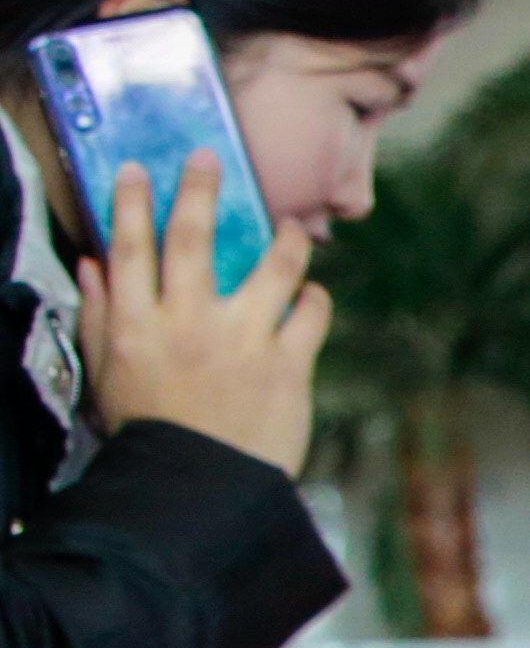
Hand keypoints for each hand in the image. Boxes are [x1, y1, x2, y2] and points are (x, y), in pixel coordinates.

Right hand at [78, 150, 328, 472]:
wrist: (197, 489)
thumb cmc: (148, 434)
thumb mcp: (105, 376)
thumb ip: (99, 317)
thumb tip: (95, 265)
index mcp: (136, 326)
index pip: (129, 249)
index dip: (130, 203)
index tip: (137, 170)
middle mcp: (187, 324)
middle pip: (192, 239)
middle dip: (199, 191)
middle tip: (209, 157)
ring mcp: (241, 341)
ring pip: (270, 268)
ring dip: (285, 241)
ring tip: (291, 228)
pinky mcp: (287, 365)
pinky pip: (312, 314)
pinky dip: (317, 298)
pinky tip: (314, 294)